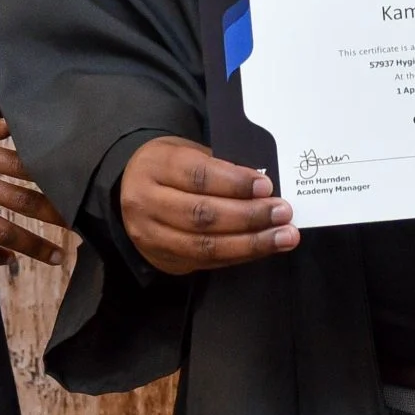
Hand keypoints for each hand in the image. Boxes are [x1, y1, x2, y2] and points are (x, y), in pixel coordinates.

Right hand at [0, 115, 65, 265]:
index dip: (54, 177)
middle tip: (82, 228)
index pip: (26, 166)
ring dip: (33, 246)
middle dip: (57, 217)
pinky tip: (7, 260)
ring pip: (3, 232)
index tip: (76, 186)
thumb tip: (10, 125)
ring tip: (56, 257)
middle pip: (24, 202)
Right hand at [120, 137, 299, 274]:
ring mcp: (151, 236)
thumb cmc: (171, 167)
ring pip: (204, 245)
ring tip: (283, 237)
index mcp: (156, 166)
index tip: (267, 187)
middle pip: (202, 215)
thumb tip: (264, 186)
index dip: (235, 183)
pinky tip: (263, 248)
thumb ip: (220, 167)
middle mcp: (146, 203)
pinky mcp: (162, 259)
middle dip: (248, 216)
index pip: (198, 176)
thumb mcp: (188, 152)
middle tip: (283, 213)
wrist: (131, 191)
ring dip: (250, 243)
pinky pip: (206, 262)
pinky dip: (239, 256)